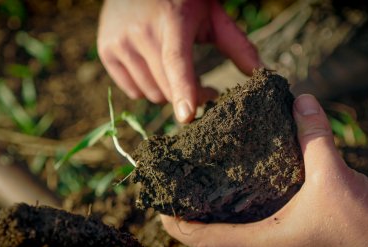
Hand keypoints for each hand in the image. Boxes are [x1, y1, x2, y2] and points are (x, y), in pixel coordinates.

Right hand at [97, 0, 260, 122]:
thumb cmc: (182, 0)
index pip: (176, 60)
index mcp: (172, 20)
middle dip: (189, 97)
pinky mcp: (105, 51)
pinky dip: (147, 88)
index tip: (188, 115)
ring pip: (150, 93)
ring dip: (169, 93)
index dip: (183, 89)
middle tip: (206, 89)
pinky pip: (132, 91)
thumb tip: (261, 73)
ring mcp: (119, 42)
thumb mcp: (211, 15)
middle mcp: (140, 32)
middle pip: (166, 87)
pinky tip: (155, 70)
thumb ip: (237, 44)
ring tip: (179, 77)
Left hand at [161, 94, 367, 246]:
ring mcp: (273, 243)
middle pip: (209, 236)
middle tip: (177, 184)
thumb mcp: (334, 178)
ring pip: (229, 232)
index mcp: (260, 242)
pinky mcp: (287, 236)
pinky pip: (251, 225)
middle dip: (188, 213)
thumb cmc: (360, 228)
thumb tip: (301, 101)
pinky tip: (238, 184)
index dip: (175, 221)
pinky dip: (236, 208)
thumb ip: (314, 137)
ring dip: (211, 211)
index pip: (201, 238)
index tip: (159, 201)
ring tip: (198, 182)